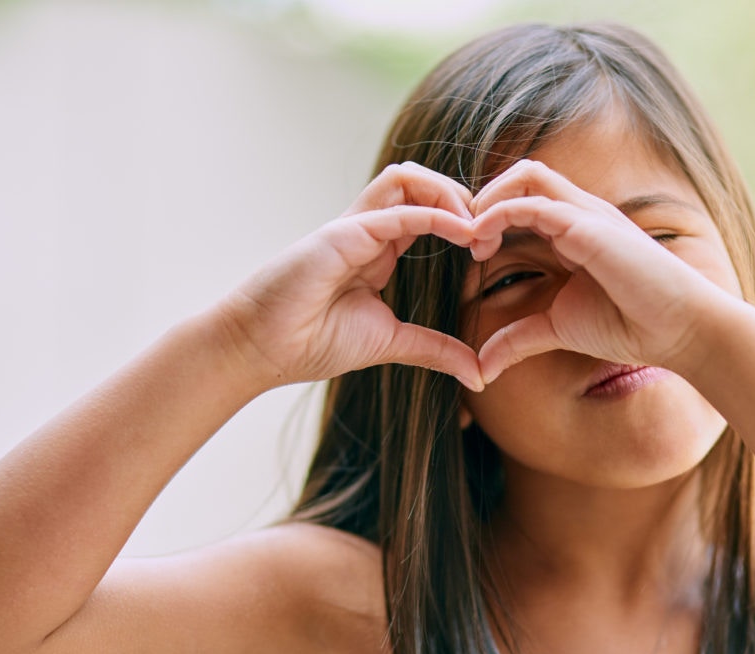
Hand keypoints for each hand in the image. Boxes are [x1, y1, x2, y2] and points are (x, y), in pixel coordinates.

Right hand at [221, 163, 483, 390]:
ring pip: (406, 179)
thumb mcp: (391, 343)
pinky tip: (464, 233)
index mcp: (379, 248)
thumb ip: (434, 348)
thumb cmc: (313, 342)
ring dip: (451, 194)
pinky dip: (436, 214)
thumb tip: (478, 373)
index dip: (465, 221)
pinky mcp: (341, 235)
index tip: (493, 252)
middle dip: (465, 198)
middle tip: (493, 236)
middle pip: (421, 183)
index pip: (428, 210)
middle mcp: (367, 229)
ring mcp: (353, 227)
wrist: (261, 350)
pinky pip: (396, 211)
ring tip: (478, 230)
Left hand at [468, 159, 737, 382]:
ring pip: (525, 176)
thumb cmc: (628, 325)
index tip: (468, 254)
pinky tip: (479, 241)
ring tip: (469, 237)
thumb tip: (481, 367)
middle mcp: (579, 213)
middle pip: (521, 175)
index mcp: (572, 229)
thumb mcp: (557, 329)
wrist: (679, 330)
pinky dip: (498, 214)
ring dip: (487, 199)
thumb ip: (519, 339)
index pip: (522, 199)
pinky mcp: (589, 226)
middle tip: (462, 239)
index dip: (488, 217)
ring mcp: (586, 214)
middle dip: (483, 198)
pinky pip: (533, 203)